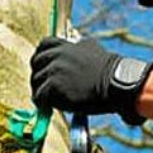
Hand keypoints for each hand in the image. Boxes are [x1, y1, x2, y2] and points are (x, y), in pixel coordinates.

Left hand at [30, 36, 152, 125]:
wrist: (116, 86)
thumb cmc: (109, 73)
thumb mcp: (93, 51)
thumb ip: (78, 50)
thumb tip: (73, 49)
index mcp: (67, 45)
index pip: (44, 45)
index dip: (42, 58)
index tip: (44, 68)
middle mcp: (58, 54)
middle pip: (36, 63)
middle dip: (39, 75)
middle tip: (45, 87)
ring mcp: (54, 70)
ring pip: (36, 81)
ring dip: (41, 91)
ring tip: (50, 100)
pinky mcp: (53, 86)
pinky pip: (39, 96)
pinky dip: (43, 103)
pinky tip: (51, 107)